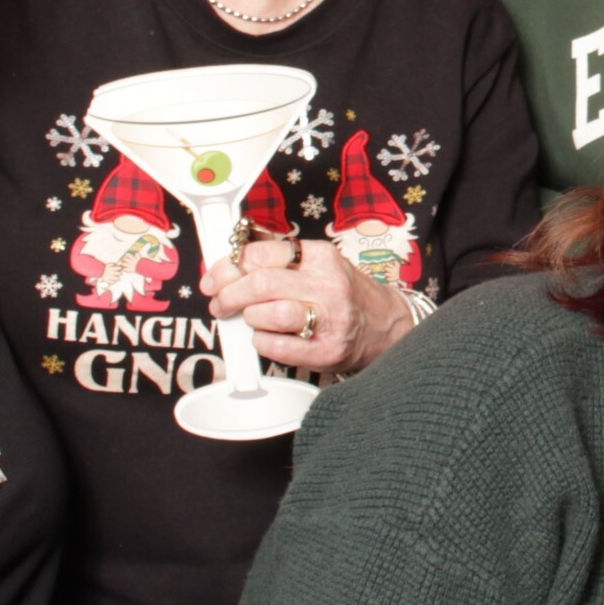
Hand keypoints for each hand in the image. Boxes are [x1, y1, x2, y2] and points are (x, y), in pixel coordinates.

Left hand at [202, 236, 417, 372]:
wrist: (387, 325)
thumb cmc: (346, 294)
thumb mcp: (319, 264)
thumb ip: (280, 257)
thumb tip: (235, 254)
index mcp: (320, 256)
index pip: (261, 253)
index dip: (229, 266)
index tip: (216, 276)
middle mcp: (326, 285)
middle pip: (260, 283)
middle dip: (229, 294)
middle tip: (220, 302)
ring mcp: (328, 319)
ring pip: (268, 314)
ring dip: (250, 318)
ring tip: (251, 319)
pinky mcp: (325, 351)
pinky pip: (276, 347)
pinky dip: (261, 343)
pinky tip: (266, 337)